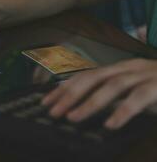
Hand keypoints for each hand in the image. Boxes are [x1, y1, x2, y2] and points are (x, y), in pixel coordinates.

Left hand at [42, 59, 156, 129]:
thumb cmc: (156, 85)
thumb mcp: (129, 87)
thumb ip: (109, 93)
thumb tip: (80, 104)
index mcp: (117, 68)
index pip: (84, 76)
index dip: (64, 88)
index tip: (46, 102)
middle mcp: (128, 68)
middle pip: (93, 78)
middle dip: (70, 95)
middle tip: (53, 112)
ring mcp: (144, 75)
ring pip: (113, 87)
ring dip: (90, 103)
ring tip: (73, 118)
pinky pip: (139, 98)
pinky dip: (123, 111)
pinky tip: (110, 124)